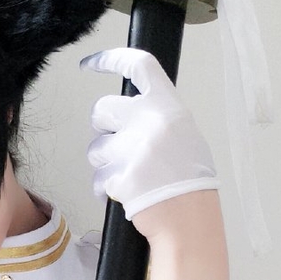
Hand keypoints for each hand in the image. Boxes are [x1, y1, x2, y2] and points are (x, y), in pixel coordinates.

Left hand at [81, 46, 217, 221]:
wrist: (189, 219)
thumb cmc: (190, 182)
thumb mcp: (185, 136)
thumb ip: (158, 118)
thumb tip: (131, 112)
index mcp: (168, 107)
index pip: (138, 66)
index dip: (110, 60)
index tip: (90, 63)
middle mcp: (148, 122)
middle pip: (102, 109)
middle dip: (102, 128)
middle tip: (116, 145)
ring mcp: (132, 150)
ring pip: (95, 148)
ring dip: (104, 163)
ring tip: (128, 177)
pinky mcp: (119, 177)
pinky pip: (98, 178)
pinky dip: (105, 189)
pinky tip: (123, 195)